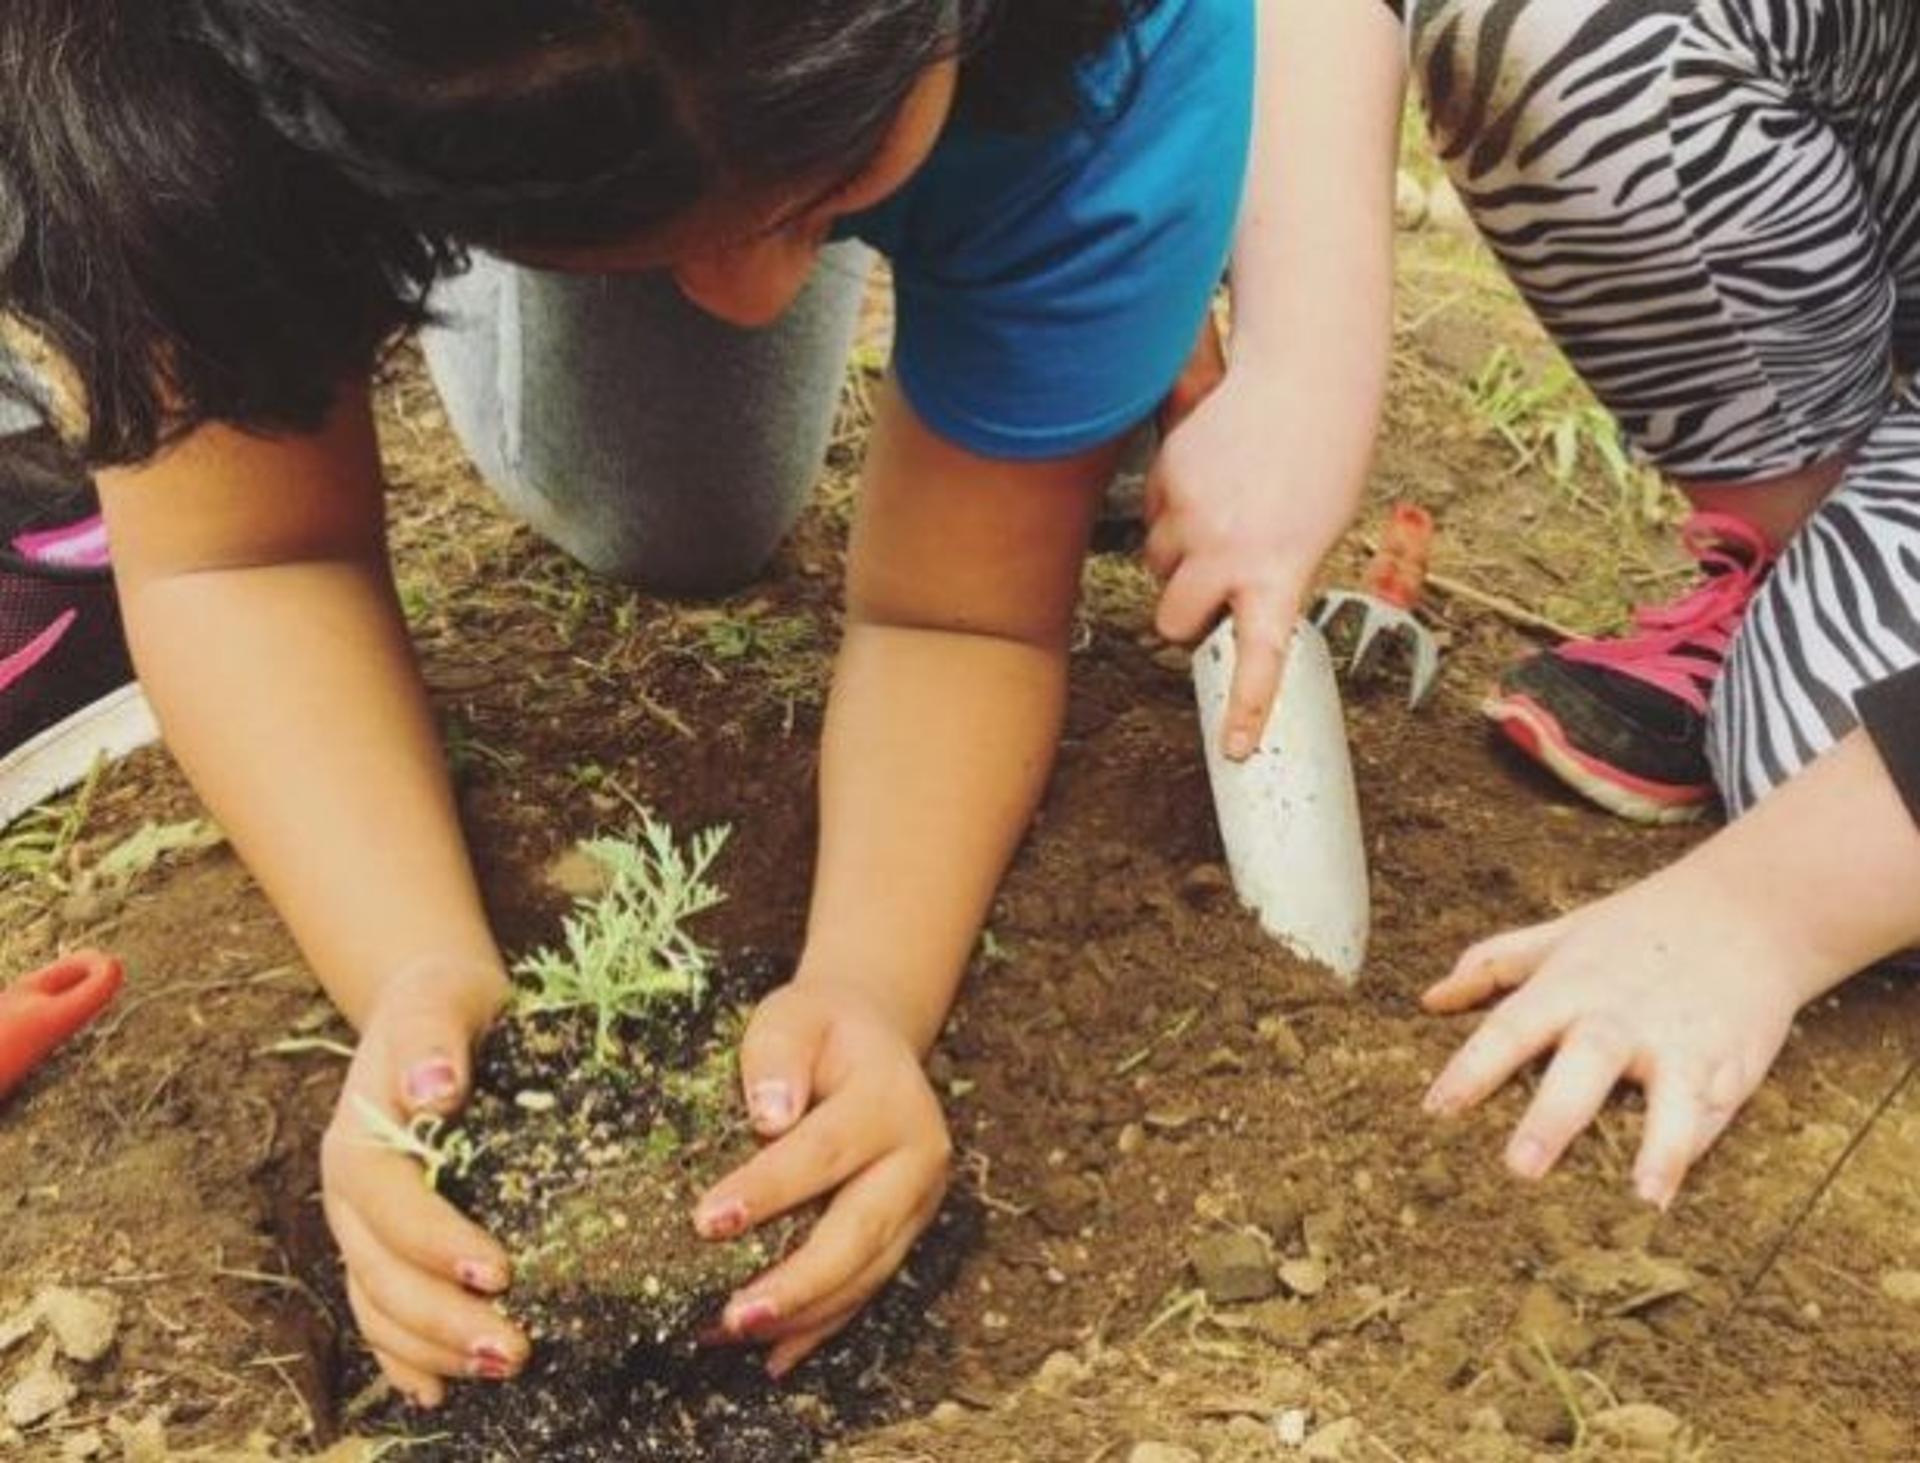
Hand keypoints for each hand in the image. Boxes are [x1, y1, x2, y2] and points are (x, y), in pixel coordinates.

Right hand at [320, 961, 523, 1406]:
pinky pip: (382, 1315)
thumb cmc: (445, 1000)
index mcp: (359, 1140)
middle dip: (445, 1322)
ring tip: (504, 1369)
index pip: (390, 1206)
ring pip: (380, 1307)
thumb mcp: (442, 998)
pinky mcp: (388, 1245)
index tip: (499, 1271)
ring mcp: (364, 1228)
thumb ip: (432, 1038)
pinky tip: (443, 1392)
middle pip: (383, 1275)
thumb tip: (434, 1087)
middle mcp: (351, 1195)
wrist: (430, 1007)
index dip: (436, 1244)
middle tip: (517, 1349)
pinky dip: (406, 1360)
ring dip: (434, 1350)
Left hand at [693, 980, 951, 1377]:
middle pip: (860, 1231)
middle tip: (732, 1316)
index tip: (706, 1221)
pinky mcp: (906, 1231)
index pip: (824, 1152)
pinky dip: (821, 1325)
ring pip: (867, 1272)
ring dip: (803, 1315)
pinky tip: (772, 1358)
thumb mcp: (792, 1017)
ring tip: (732, 1336)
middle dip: (797, 1282)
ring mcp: (919, 1201)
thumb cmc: (818, 1030)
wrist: (873, 1037)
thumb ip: (777, 1056)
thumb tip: (768, 1117)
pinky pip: (866, 1287)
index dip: (768, 1190)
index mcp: (889, 1100)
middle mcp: (919, 1156)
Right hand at [1143, 320, 1371, 759]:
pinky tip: (1210, 479)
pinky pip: (1154, 517)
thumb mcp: (1312, 534)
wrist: (1306, 379)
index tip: (1238, 750)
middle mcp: (1228, 553)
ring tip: (1223, 515)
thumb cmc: (1322, 458)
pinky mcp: (1166, 480)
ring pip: (1159, 566)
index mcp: (1280, 573)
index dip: (1247, 709)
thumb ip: (1268, 578)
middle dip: (1184, 619)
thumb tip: (1221, 607)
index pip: (1260, 658)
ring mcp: (1190, 518)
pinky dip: (1172, 510)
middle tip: (1211, 598)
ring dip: (1178, 557)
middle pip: (1175, 622)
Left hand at [1420, 868, 1810, 1209]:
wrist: (1748, 909)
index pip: (1510, 1028)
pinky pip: (1711, 1113)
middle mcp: (1624, 1015)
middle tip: (1520, 1168)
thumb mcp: (1561, 934)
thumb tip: (1430, 999)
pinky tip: (1674, 1195)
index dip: (1472, 1068)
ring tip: (1643, 1196)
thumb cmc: (1639, 927)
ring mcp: (1682, 1042)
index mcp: (1572, 984)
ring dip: (1658, 1147)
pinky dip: (1694, 1151)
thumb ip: (1492, 964)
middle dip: (1554, 1117)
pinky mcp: (1732, 1065)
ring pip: (1671, 1100)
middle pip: (1585, 1066)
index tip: (1436, 1108)